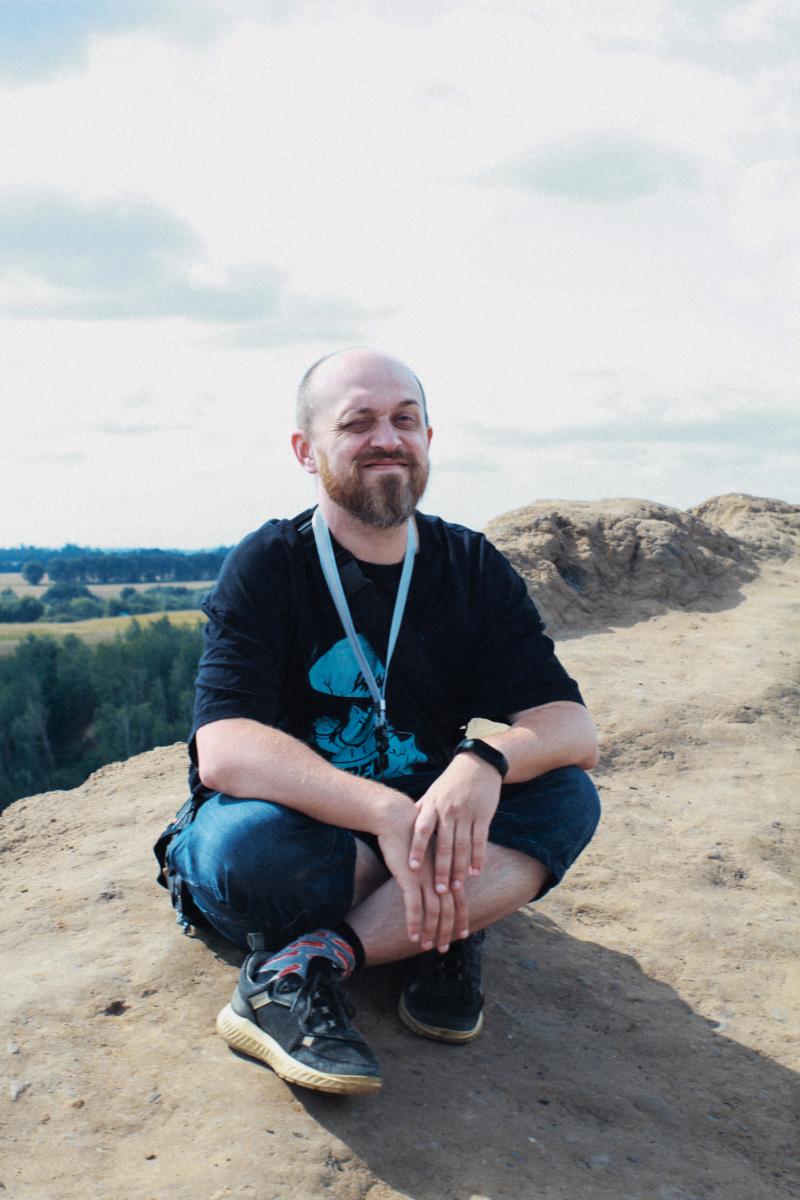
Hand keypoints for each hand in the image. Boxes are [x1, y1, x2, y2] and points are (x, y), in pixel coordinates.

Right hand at [377, 804, 467, 952]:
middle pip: (449, 909)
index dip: (462, 918)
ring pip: (433, 912)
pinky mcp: (410, 879)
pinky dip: (414, 924)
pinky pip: (414, 907)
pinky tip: (411, 936)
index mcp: (446, 870)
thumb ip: (433, 869)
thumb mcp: (427, 854)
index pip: (459, 899)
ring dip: (431, 932)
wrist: (397, 820)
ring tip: (427, 947)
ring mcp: (426, 878)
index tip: (463, 934)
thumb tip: (435, 882)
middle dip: (448, 931)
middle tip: (444, 948)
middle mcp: (440, 876)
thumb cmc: (410, 837)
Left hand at [409, 754, 501, 906]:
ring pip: (463, 846)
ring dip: (460, 869)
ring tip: (457, 887)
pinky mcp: (484, 815)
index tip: (411, 868)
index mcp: (433, 805)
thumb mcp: (432, 792)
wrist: (478, 764)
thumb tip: (404, 826)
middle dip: (441, 869)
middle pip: (444, 844)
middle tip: (439, 890)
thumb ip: (420, 810)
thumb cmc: (450, 781)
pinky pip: (480, 840)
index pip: (422, 830)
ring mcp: (467, 813)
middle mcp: (449, 810)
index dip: (416, 848)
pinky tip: (476, 872)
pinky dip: (479, 858)